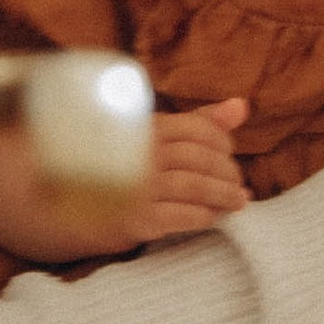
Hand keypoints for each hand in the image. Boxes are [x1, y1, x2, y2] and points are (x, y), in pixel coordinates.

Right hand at [127, 99, 251, 245]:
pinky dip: (203, 216)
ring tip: (237, 202)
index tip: (229, 152)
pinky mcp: (136, 218)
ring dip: (223, 195)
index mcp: (147, 128)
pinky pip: (181, 216)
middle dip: (227, 172)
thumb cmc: (129, 167)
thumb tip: (241, 106)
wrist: (82, 211)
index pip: (197, 127)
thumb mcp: (159, 137)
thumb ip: (201, 121)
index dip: (221, 140)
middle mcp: (141, 153)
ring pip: (195, 186)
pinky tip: (211, 216)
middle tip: (237, 183)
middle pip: (200, 158)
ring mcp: (137, 186)